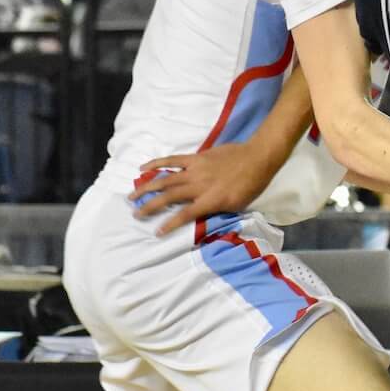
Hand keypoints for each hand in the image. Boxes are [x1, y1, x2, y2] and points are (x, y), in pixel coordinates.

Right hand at [128, 144, 287, 236]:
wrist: (257, 158)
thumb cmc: (250, 185)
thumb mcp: (236, 206)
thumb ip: (216, 211)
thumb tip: (201, 218)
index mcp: (210, 200)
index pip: (185, 215)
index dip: (170, 224)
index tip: (157, 232)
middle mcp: (198, 186)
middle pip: (169, 197)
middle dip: (150, 206)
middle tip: (136, 214)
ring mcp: (195, 170)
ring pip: (165, 179)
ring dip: (147, 187)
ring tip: (132, 195)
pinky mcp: (195, 158)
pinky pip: (172, 160)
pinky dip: (156, 163)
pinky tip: (142, 168)